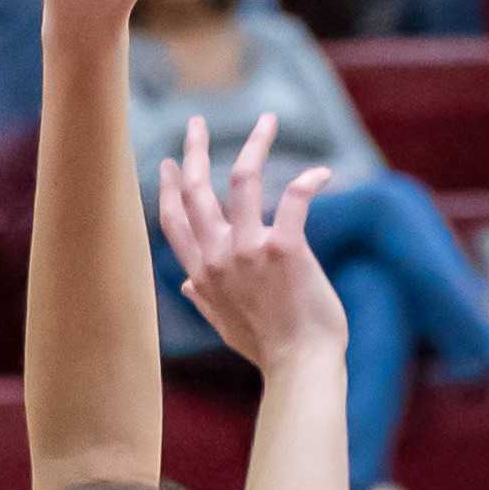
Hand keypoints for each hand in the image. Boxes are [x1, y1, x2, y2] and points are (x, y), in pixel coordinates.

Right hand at [156, 114, 345, 369]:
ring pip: (240, 180)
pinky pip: (292, 199)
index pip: (173, 222)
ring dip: (254, 145)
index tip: (166, 164)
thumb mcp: (225, 325)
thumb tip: (187, 283)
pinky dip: (308, 181)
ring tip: (267, 121)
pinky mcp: (285, 249)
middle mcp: (218, 257)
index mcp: (202, 274)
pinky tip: (322, 172)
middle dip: (193, 152)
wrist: (300, 368)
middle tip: (195, 123)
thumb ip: (205, 298)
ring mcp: (248, 250)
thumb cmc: (270, 349)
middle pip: (196, 192)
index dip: (168, 189)